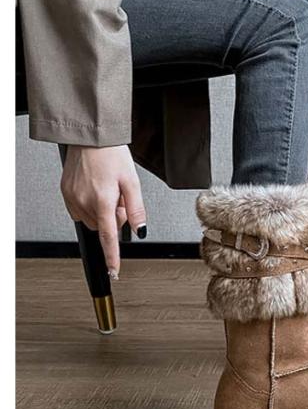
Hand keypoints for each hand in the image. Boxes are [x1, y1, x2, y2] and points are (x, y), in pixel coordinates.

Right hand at [60, 145, 145, 278]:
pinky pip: (80, 210)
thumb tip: (141, 231)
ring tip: (108, 190)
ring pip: (92, 219)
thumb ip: (137, 210)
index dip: (112, 256)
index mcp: (103, 201)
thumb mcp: (132, 182)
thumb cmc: (112, 155)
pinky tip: (96, 190)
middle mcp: (84, 202)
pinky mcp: (65, 192)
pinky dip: (91, 206)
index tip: (114, 271)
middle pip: (103, 227)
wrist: (90, 137)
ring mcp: (71, 198)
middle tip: (120, 197)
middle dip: (116, 218)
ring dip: (103, 212)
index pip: (108, 237)